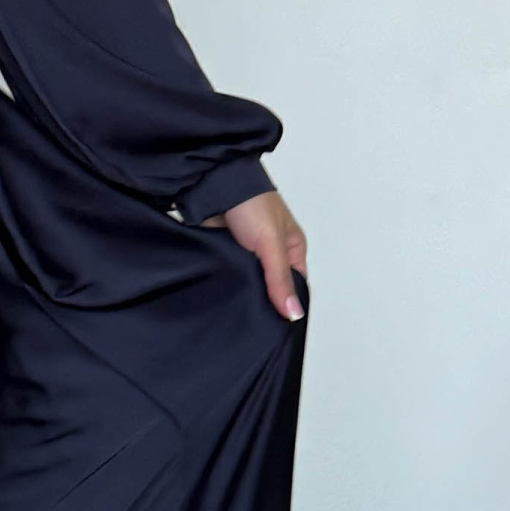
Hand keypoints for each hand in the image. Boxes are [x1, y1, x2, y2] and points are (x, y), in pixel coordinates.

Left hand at [202, 188, 306, 321]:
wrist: (214, 184)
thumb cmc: (252, 203)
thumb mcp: (271, 244)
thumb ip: (279, 279)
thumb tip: (294, 313)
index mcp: (291, 250)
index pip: (295, 286)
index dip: (288, 304)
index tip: (279, 326)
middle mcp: (270, 254)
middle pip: (270, 288)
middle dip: (263, 301)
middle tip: (254, 324)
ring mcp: (246, 254)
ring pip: (247, 283)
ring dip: (241, 291)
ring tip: (236, 311)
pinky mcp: (224, 254)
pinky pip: (228, 276)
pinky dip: (226, 282)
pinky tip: (221, 296)